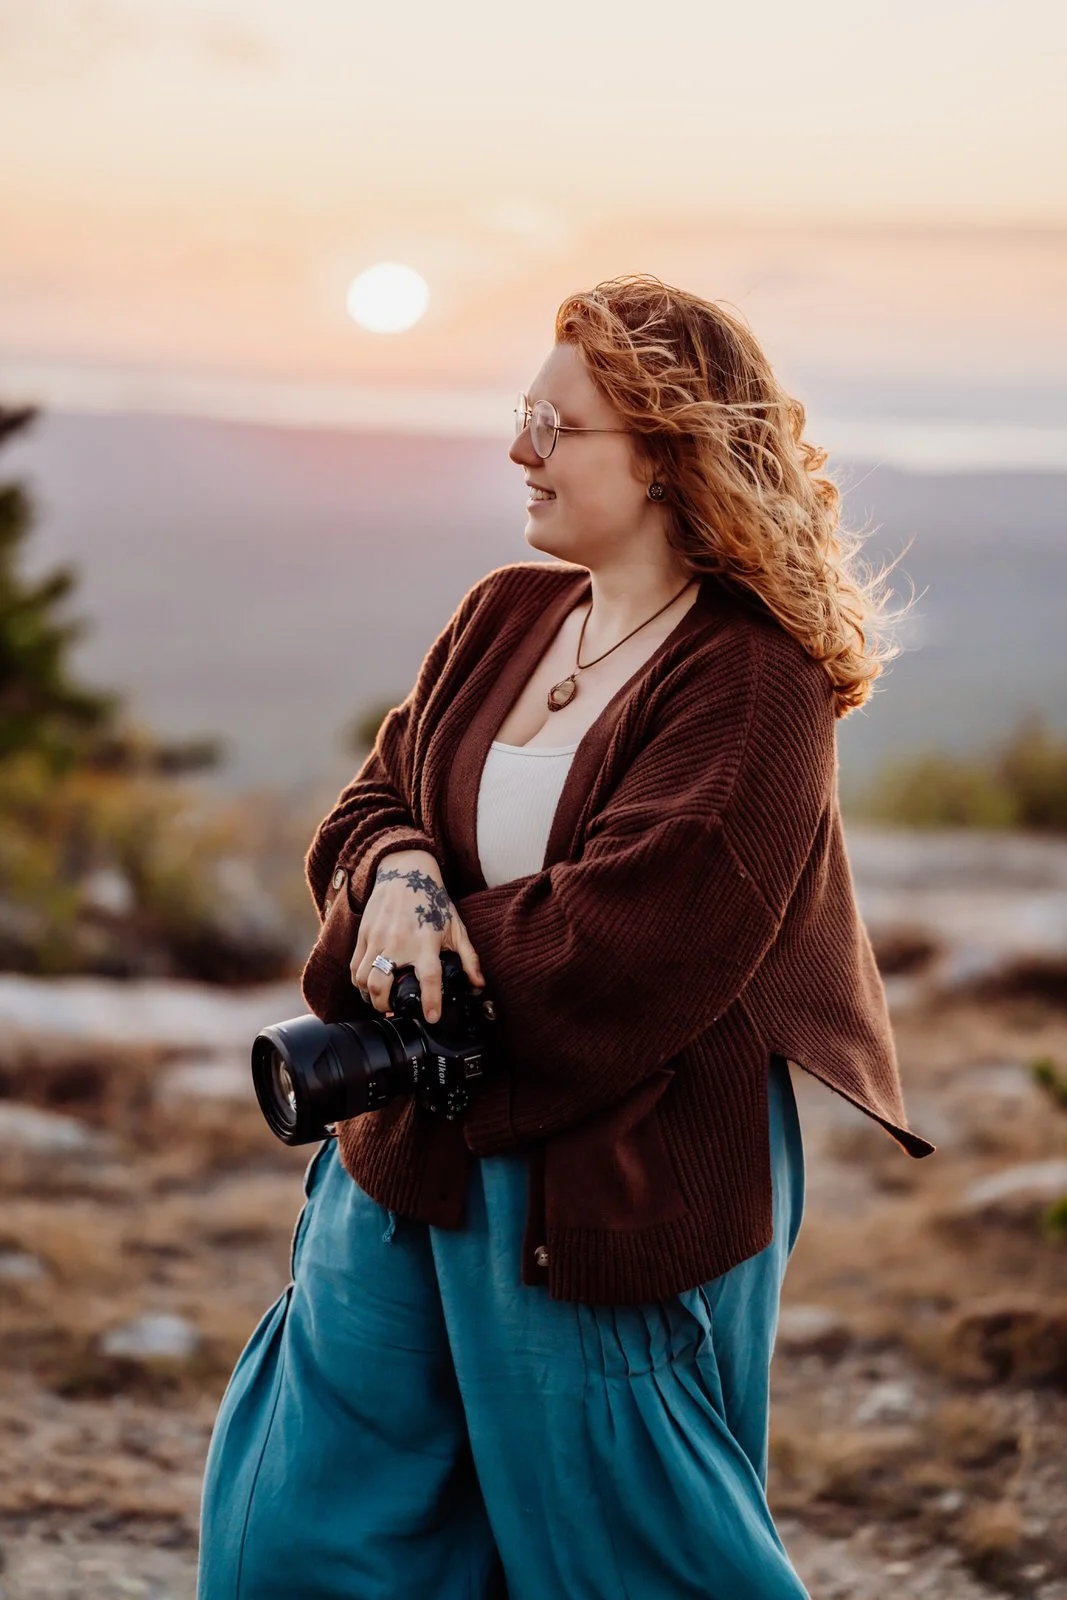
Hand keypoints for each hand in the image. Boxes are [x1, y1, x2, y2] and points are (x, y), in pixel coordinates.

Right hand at [350, 849, 485, 1022]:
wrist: (406, 872)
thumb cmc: (432, 901)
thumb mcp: (457, 928)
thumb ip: (469, 958)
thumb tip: (478, 984)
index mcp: (425, 943)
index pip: (429, 979)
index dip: (431, 1002)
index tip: (432, 1017)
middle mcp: (398, 943)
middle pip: (382, 986)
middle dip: (386, 1007)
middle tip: (395, 1011)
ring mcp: (377, 939)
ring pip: (364, 980)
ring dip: (370, 996)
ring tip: (381, 999)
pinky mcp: (364, 934)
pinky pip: (354, 966)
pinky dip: (359, 981)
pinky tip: (369, 984)